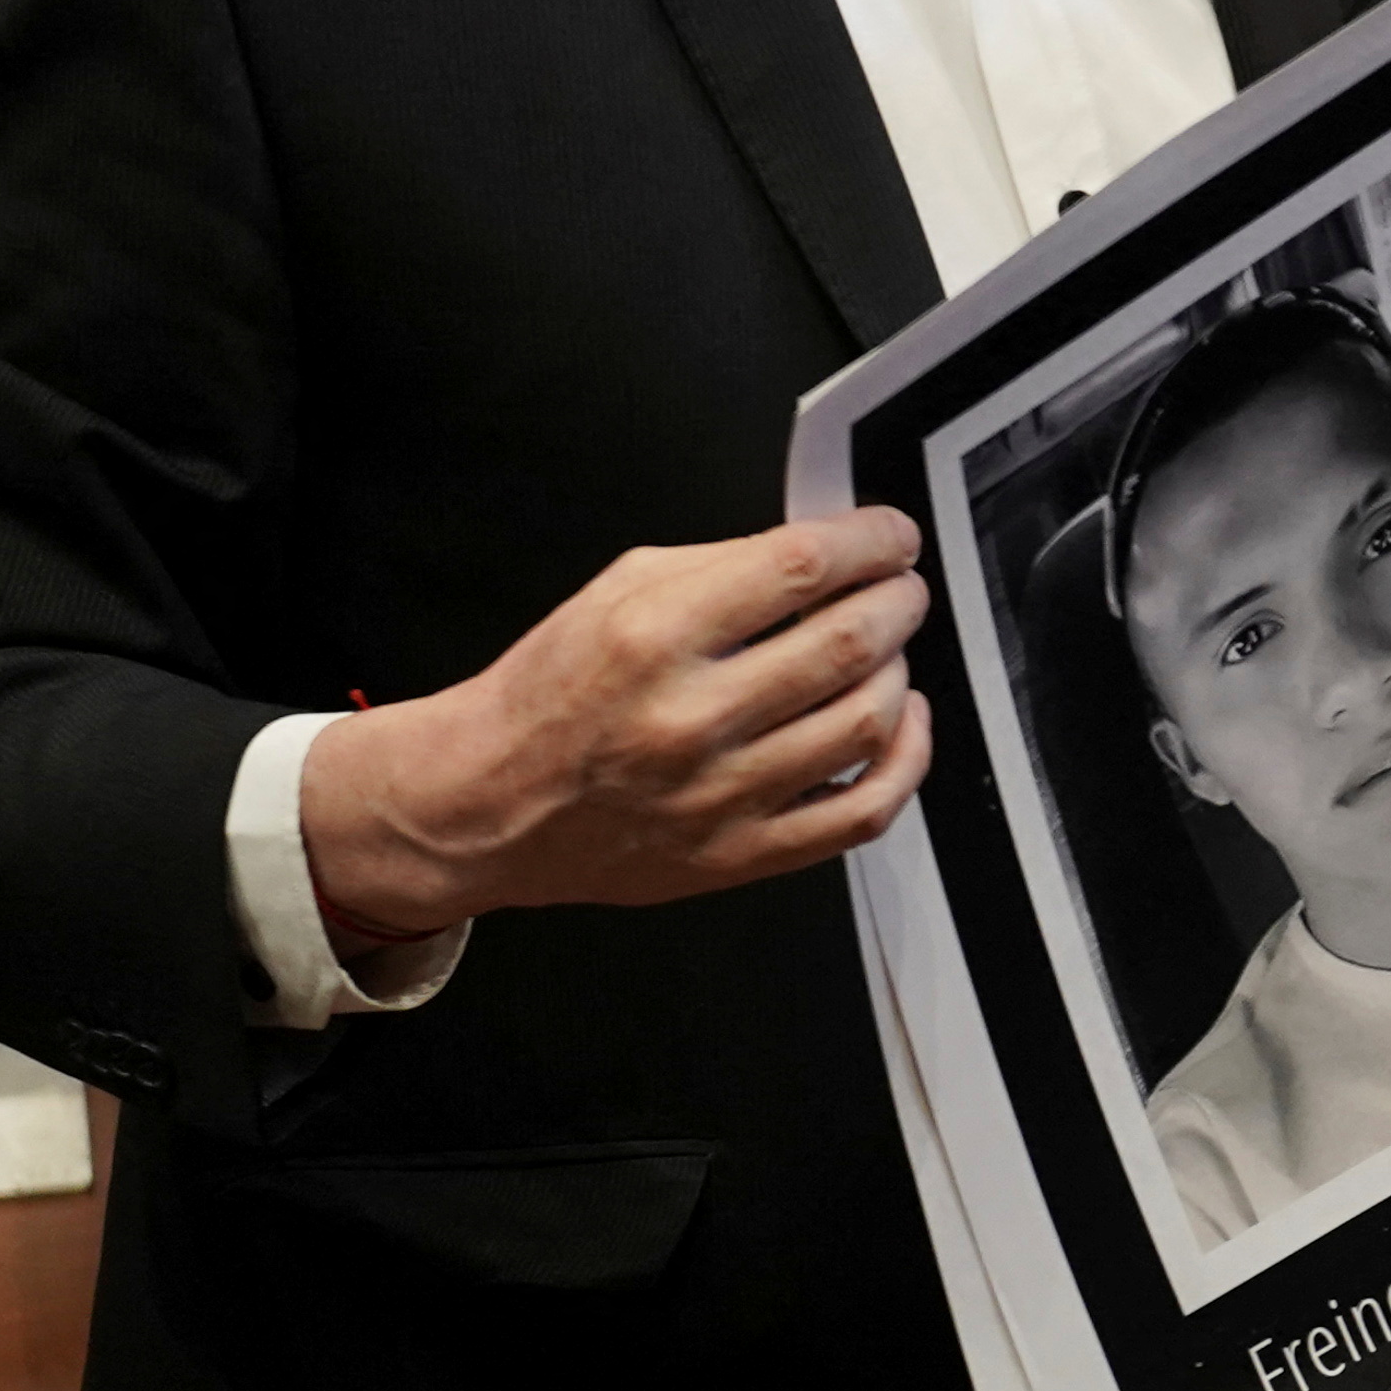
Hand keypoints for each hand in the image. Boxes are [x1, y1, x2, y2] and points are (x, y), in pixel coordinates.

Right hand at [301, 511, 932, 934]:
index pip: (803, 567)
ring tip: (888, 650)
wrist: (483, 804)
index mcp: (653, 638)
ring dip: (899, 670)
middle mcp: (688, 719)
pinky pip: (863, 811)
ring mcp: (718, 796)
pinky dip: (907, 760)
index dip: (873, 541)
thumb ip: (724, 565)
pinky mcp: (737, 854)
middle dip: (899, 601)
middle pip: (850, 642)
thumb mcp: (614, 594)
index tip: (892, 536)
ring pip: (867, 721)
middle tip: (901, 589)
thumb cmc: (551, 694)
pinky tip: (900, 723)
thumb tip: (830, 550)